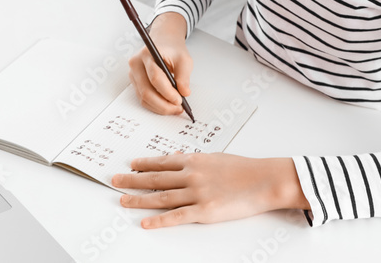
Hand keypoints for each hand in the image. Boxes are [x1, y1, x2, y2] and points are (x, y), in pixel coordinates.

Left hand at [111, 153, 308, 227]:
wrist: (265, 179)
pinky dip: (159, 220)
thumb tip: (180, 159)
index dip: (144, 164)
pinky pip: (176, 216)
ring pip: (160, 197)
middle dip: (132, 180)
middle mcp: (191, 175)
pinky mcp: (204, 211)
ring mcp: (196, 193)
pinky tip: (146, 223)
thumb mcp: (217, 158)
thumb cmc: (245, 168)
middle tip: (115, 181)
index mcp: (195, 161)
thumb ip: (197, 160)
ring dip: (139, 199)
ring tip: (123, 200)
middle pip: (155, 178)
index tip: (131, 164)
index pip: (162, 162)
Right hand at [128, 12, 191, 116]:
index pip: (155, 77)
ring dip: (160, 107)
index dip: (167, 92)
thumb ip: (184, 76)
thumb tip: (184, 93)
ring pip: (143, 98)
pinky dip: (155, 106)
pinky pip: (143, 99)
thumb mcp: (184, 59)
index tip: (180, 100)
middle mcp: (136, 64)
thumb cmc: (173, 50)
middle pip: (146, 91)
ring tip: (175, 108)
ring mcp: (133, 74)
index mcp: (147, 54)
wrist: (163, 43)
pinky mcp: (135, 83)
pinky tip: (167, 106)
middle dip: (163, 104)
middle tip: (178, 108)